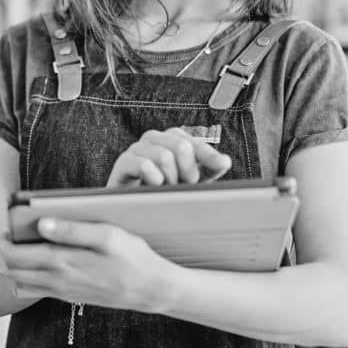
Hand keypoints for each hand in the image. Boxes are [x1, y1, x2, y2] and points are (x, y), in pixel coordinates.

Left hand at [0, 218, 171, 312]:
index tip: (6, 227)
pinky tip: (39, 264)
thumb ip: (73, 229)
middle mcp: (57, 280)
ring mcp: (62, 292)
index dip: (3, 242)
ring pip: (20, 286)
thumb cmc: (132, 256)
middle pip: (12, 272)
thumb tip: (42, 223)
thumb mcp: (107, 235)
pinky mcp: (70, 298)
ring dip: (13, 269)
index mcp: (63, 261)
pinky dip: (27, 280)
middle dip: (3, 254)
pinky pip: (37, 293)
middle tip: (8, 236)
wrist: (151, 289)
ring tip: (21, 249)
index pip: (15, 257)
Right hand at [106, 127, 231, 186]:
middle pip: (180, 146)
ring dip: (170, 179)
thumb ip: (209, 169)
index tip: (220, 166)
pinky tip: (153, 188)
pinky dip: (154, 179)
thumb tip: (225, 160)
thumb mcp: (193, 181)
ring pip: (163, 156)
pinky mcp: (122, 163)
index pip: (194, 142)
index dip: (208, 155)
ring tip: (166, 189)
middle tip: (184, 186)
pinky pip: (143, 165)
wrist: (133, 209)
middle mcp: (154, 139)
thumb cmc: (165, 192)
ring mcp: (136, 149)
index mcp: (172, 138)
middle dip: (187, 171)